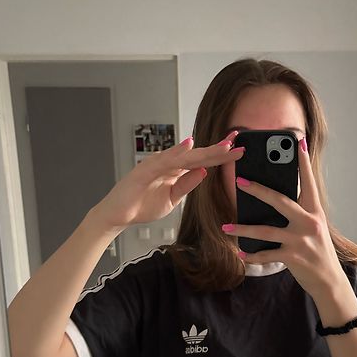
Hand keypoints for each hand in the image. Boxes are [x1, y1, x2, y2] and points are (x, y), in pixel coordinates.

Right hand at [91, 131, 244, 231]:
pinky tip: (189, 146)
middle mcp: (167, 163)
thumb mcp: (173, 198)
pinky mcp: (144, 170)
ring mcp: (155, 164)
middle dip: (218, 148)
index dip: (220, 154)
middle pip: (197, 154)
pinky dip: (176, 152)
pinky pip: (163, 160)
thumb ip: (187, 184)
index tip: (239, 148)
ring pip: (185, 155)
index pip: (202, 160)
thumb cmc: (141, 205)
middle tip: (238, 139)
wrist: (118, 216)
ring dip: (204, 149)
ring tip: (223, 144)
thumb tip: (205, 172)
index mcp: (175, 170)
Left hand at [221, 137, 343, 297]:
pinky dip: (252, 255)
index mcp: (315, 212)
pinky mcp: (294, 257)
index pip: (308, 182)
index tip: (298, 142)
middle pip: (280, 200)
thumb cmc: (317, 252)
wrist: (329, 281)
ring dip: (243, 230)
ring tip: (226, 228)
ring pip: (266, 230)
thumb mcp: (314, 228)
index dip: (303, 162)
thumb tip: (272, 199)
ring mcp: (302, 240)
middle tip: (239, 181)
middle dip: (258, 189)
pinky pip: (267, 254)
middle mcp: (310, 222)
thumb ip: (299, 214)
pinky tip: (240, 253)